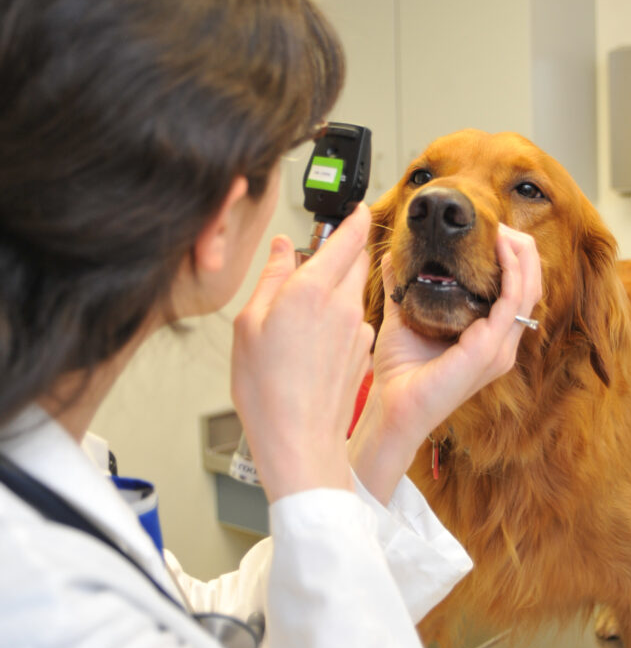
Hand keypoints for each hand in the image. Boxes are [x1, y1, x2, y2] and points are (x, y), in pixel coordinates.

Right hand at [232, 203, 373, 502]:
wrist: (298, 441)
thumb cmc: (267, 390)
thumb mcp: (249, 324)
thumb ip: (270, 278)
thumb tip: (281, 249)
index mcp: (313, 290)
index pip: (348, 236)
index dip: (355, 216)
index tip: (356, 207)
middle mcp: (344, 306)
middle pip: (354, 262)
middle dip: (343, 252)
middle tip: (320, 256)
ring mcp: (358, 331)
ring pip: (353, 293)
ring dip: (337, 291)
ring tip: (303, 313)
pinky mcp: (363, 354)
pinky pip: (353, 323)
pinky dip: (339, 321)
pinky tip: (313, 344)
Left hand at [348, 224, 541, 501]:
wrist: (391, 406)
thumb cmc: (399, 373)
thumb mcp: (404, 317)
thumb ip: (402, 286)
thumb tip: (391, 256)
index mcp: (489, 338)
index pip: (519, 290)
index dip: (512, 257)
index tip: (490, 231)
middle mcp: (501, 343)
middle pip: (532, 285)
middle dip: (521, 249)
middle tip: (498, 225)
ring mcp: (500, 348)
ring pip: (529, 288)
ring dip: (520, 253)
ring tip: (502, 230)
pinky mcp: (489, 350)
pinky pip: (512, 300)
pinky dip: (511, 269)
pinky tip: (499, 246)